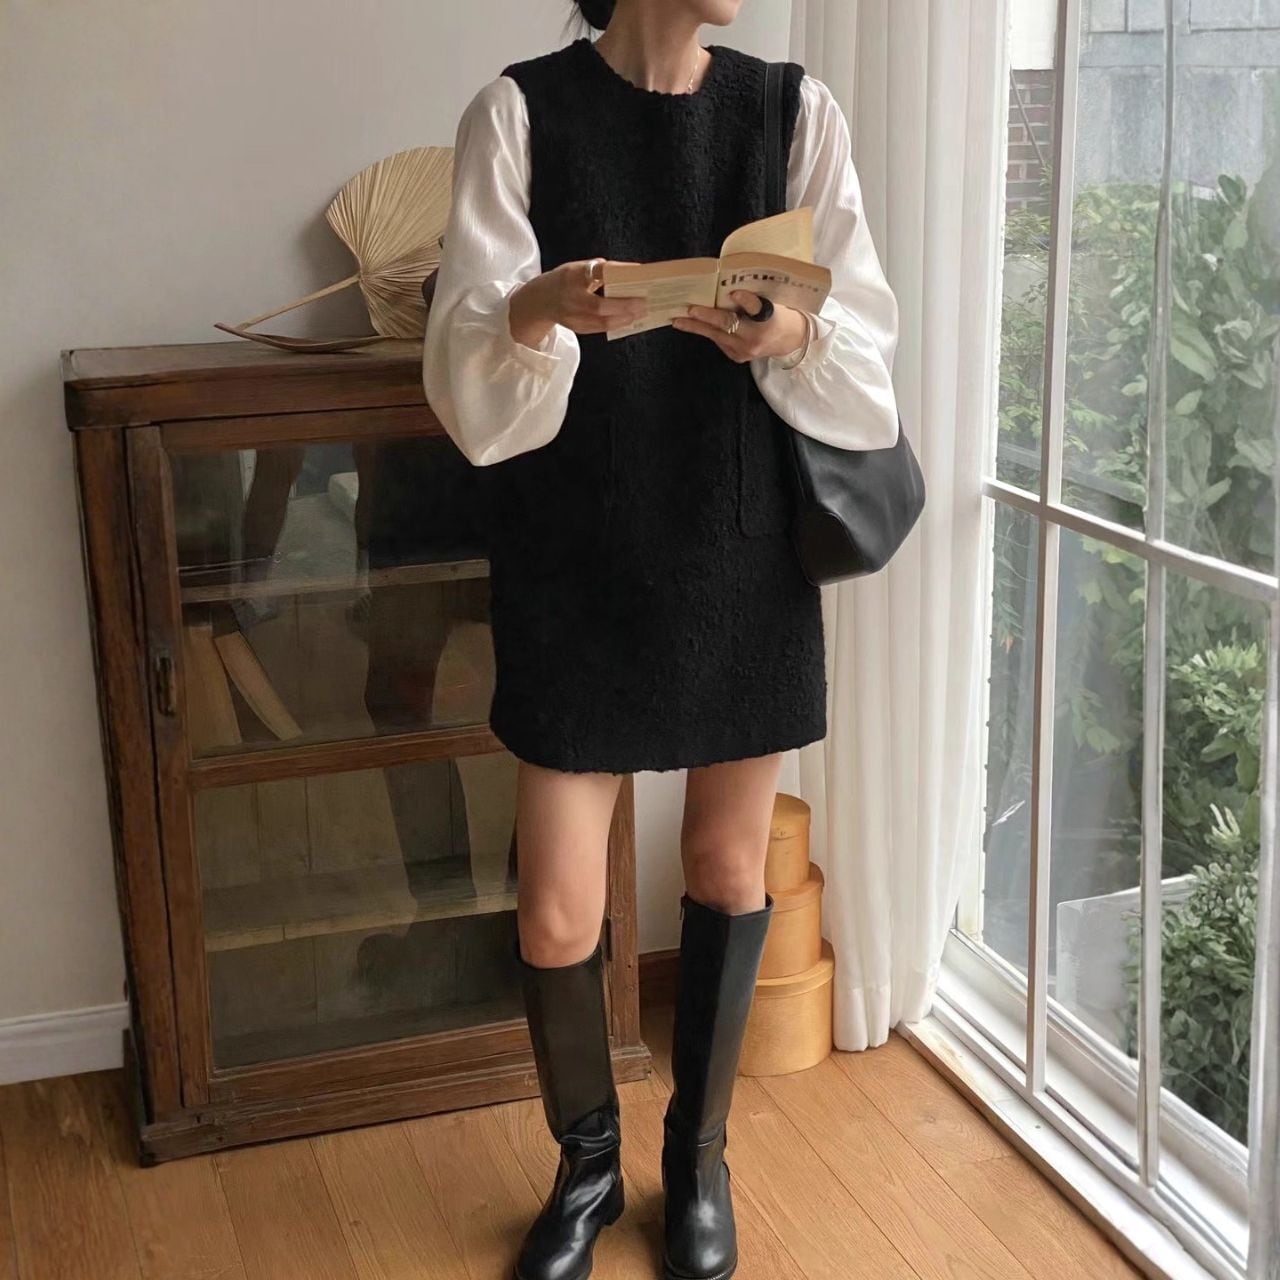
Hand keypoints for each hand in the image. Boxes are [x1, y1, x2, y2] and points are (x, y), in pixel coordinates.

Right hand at [509, 258, 646, 344]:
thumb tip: (629, 273)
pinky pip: (598, 328)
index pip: (597, 272)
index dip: (617, 273)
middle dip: (624, 305)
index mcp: (572, 275)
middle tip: (644, 303)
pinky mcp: (574, 327)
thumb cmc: (566, 280)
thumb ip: (599, 270)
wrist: (539, 300)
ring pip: (600, 322)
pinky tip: (628, 320)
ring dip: (623, 318)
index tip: (638, 273)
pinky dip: (615, 325)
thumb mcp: (577, 268)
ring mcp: (570, 315)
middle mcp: (570, 296)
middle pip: (599, 305)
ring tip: (640, 313)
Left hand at [671, 291, 807, 363]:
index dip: (745, 300)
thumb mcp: (773, 301)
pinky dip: (707, 331)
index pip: (757, 308)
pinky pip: (719, 341)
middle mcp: (755, 338)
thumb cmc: (778, 314)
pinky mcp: (737, 357)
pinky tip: (692, 324)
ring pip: (717, 336)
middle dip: (706, 316)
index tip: (733, 292)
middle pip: (728, 325)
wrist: (788, 341)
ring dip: (696, 326)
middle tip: (690, 309)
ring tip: (678, 320)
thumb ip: (754, 297)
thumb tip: (728, 288)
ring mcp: (745, 351)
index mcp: (769, 320)